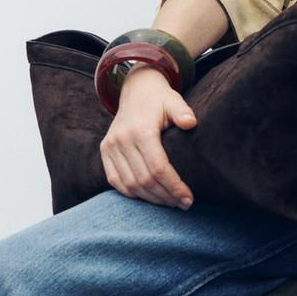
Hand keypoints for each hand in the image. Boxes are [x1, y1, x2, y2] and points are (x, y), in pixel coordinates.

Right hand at [100, 65, 198, 206]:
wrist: (136, 91)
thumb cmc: (160, 100)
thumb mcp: (173, 100)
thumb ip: (182, 111)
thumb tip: (191, 122)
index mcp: (140, 130)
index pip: (158, 168)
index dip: (174, 187)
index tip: (189, 198)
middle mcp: (121, 140)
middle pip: (144, 180)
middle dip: (166, 196)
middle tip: (184, 204)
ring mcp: (110, 147)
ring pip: (130, 185)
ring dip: (151, 199)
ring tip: (171, 203)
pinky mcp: (105, 152)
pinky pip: (117, 181)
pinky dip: (133, 193)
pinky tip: (151, 198)